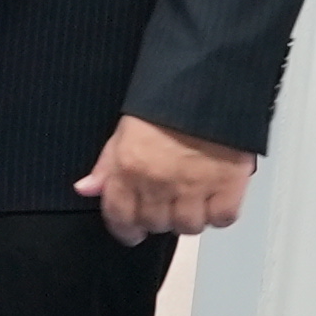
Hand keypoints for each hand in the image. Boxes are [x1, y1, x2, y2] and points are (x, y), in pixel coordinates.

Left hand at [75, 115, 253, 245]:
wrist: (211, 82)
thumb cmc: (169, 101)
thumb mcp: (127, 128)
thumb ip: (107, 165)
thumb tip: (86, 189)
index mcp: (129, 168)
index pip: (120, 216)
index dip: (125, 229)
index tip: (132, 232)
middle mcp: (158, 183)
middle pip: (156, 224)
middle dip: (159, 217)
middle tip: (168, 202)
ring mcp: (194, 187)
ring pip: (188, 227)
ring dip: (190, 217)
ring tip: (193, 198)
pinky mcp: (228, 186)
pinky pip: (222, 218)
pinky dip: (219, 213)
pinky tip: (216, 198)